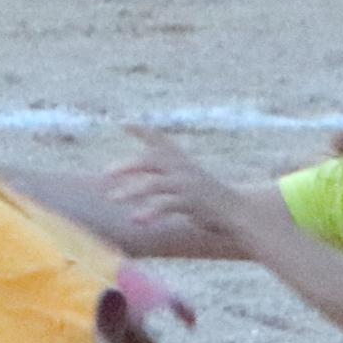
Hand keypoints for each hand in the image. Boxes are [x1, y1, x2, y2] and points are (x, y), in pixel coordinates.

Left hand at [103, 132, 253, 249]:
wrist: (238, 211)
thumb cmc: (208, 198)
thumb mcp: (188, 180)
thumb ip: (165, 177)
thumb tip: (138, 182)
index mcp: (181, 161)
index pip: (160, 140)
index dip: (142, 131)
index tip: (123, 122)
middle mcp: (183, 168)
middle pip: (151, 160)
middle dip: (126, 166)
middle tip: (105, 174)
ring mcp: (187, 184)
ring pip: (154, 184)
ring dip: (132, 191)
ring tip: (112, 199)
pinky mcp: (192, 202)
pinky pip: (166, 205)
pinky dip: (149, 212)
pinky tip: (136, 220)